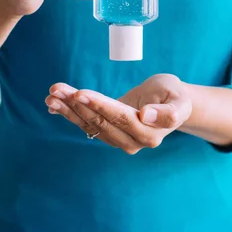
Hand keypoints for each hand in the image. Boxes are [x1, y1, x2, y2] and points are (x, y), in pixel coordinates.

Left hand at [45, 74, 192, 154]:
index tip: (80, 92)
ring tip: (51, 95)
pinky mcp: (108, 134)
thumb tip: (146, 116)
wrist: (169, 103)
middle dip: (77, 104)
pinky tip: (54, 105)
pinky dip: (69, 114)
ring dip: (68, 110)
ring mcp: (119, 140)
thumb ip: (169, 112)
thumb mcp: (179, 100)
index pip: (120, 117)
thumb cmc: (174, 96)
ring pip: (90, 124)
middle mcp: (133, 142)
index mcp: (150, 133)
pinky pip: (87, 124)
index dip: (99, 105)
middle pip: (100, 121)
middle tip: (57, 89)